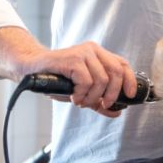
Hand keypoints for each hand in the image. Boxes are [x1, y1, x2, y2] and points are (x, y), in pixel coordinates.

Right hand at [23, 42, 138, 116]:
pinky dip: (81, 94)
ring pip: (101, 80)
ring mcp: (83, 53)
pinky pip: (86, 81)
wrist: (33, 69)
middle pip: (115, 72)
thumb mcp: (83, 92)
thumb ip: (99, 101)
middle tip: (101, 104)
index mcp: (99, 54)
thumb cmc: (58, 79)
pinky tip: (73, 96)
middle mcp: (93, 50)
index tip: (130, 96)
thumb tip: (117, 112)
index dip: (130, 80)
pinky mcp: (73, 58)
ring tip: (80, 100)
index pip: (122, 64)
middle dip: (111, 94)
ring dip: (91, 97)